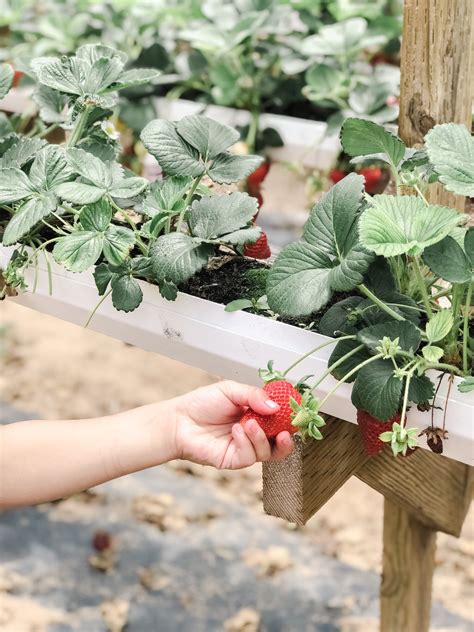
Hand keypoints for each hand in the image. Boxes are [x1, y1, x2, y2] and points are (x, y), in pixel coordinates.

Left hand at [173, 381, 293, 468]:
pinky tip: (236, 431)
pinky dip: (246, 443)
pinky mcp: (233, 460)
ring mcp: (244, 448)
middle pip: (280, 444)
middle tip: (286, 431)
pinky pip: (249, 457)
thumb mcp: (231, 390)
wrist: (179, 420)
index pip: (280, 421)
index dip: (290, 420)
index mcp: (255, 415)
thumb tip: (277, 407)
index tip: (295, 414)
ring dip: (261, 437)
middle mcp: (253, 434)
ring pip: (267, 452)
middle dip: (287, 440)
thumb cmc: (201, 404)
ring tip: (248, 423)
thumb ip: (254, 396)